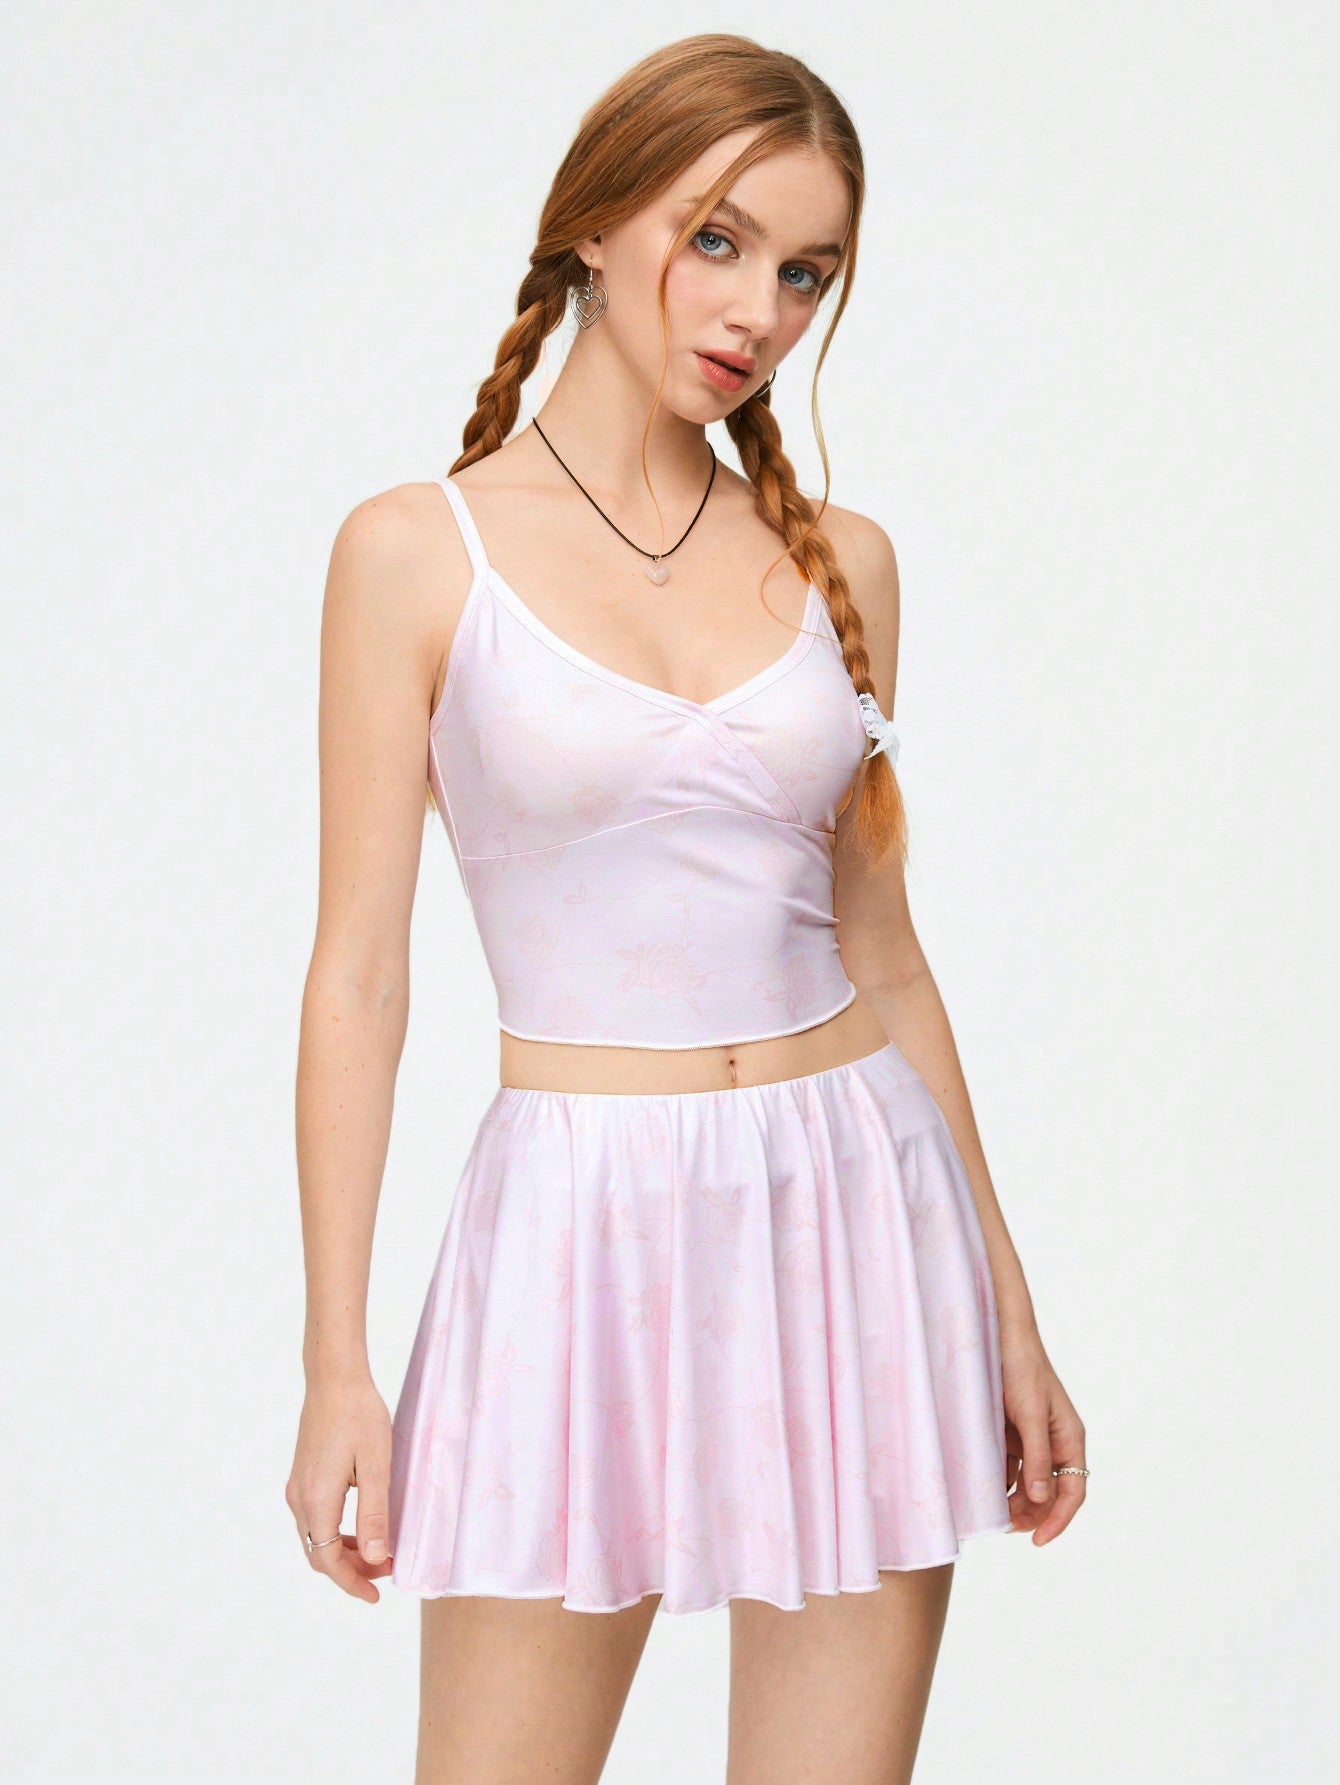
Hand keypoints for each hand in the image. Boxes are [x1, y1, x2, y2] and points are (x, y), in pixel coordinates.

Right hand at [285, 1372, 395, 1601]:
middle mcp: (299, 1498)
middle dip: (352, 1570)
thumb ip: (375, 1513)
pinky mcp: (303, 1475)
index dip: (352, 1583)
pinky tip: (363, 1526)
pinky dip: (338, 1532)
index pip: (328, 1561)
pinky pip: (316, 1518)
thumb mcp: (376, 1465)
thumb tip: (376, 1558)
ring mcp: (297, 1486)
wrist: (334, 1378)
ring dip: (346, 1551)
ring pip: (317, 1537)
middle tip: (387, 1571)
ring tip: (381, 1551)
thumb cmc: (359, 1415)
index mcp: (316, 1500)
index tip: (377, 1595)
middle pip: (320, 1553)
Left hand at [998, 1317, 1086, 1545]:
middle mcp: (1055, 1442)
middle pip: (1051, 1493)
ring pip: (1029, 1484)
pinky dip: (1000, 1483)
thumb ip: (1037, 1456)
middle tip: (1005, 1527)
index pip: (1073, 1491)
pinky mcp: (1012, 1434)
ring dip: (1015, 1502)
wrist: (998, 1336)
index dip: (1058, 1520)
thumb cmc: (1022, 1370)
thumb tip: (1042, 1498)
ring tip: (993, 1515)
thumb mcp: (1030, 1414)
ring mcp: (1033, 1439)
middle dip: (1033, 1514)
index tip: (1037, 1541)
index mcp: (1070, 1438)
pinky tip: (984, 1492)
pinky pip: (1010, 1468)